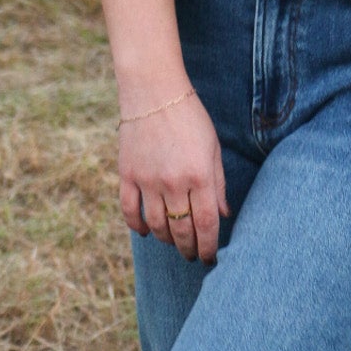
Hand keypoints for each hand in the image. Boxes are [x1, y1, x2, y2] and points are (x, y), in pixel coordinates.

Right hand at [118, 93, 229, 263]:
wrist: (154, 92)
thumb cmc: (191, 117)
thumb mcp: (213, 148)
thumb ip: (218, 183)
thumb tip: (223, 215)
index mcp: (200, 175)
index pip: (206, 224)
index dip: (208, 247)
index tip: (210, 258)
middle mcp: (173, 182)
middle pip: (181, 230)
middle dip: (188, 249)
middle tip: (191, 255)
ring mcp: (148, 180)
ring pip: (156, 225)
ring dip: (166, 239)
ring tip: (173, 242)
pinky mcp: (127, 174)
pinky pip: (129, 211)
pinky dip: (137, 226)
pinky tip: (146, 232)